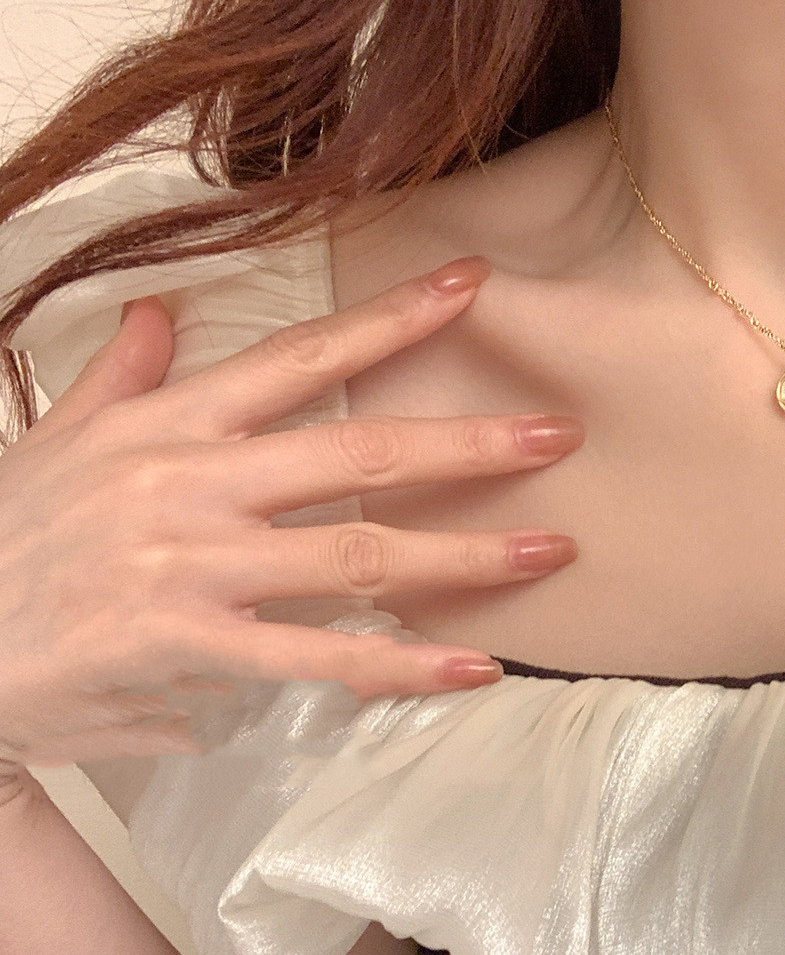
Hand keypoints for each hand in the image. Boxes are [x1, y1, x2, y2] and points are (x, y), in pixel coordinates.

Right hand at [0, 256, 582, 767]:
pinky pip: (318, 662)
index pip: (300, 357)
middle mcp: (190, 484)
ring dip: (464, 553)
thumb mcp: (55, 440)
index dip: (392, 319)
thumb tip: (162, 312)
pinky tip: (473, 666)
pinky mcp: (186, 650)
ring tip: (548, 549)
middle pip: (356, 451)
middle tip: (558, 433)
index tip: (473, 287)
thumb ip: (121, 375)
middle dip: (465, 442)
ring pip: (356, 555)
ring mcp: (191, 568)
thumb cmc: (1, 540)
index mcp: (167, 424)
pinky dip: (401, 666)